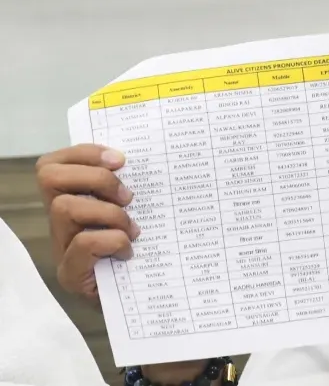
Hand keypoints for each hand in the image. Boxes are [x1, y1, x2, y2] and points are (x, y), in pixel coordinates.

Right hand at [35, 144, 137, 305]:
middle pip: (49, 176)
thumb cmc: (146, 252)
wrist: (148, 302)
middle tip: (128, 197)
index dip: (84, 153)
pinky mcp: (71, 275)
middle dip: (95, 178)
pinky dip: (112, 240)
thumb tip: (152, 157)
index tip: (121, 159)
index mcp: (74, 201)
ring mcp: (61, 249)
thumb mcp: (140, 213)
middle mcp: (60, 223)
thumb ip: (132, 189)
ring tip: (133, 229)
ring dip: (108, 213)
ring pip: (64, 207)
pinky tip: (128, 251)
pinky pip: (82, 243)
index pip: (52, 164)